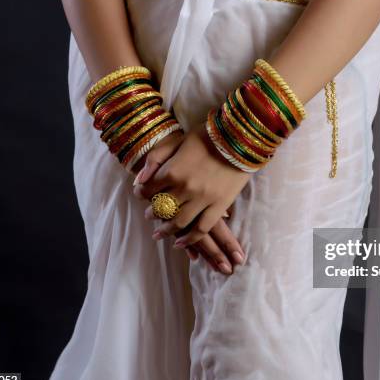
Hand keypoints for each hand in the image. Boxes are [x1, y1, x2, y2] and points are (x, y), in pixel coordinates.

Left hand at [134, 123, 250, 247]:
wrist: (240, 138)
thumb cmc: (208, 135)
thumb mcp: (178, 140)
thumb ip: (156, 158)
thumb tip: (140, 179)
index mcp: (172, 171)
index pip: (148, 190)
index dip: (142, 194)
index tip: (141, 195)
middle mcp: (184, 188)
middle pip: (161, 208)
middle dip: (153, 213)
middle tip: (150, 215)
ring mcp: (203, 199)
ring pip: (179, 222)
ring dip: (166, 230)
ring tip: (160, 233)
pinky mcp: (219, 206)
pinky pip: (201, 228)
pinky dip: (190, 239)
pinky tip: (181, 243)